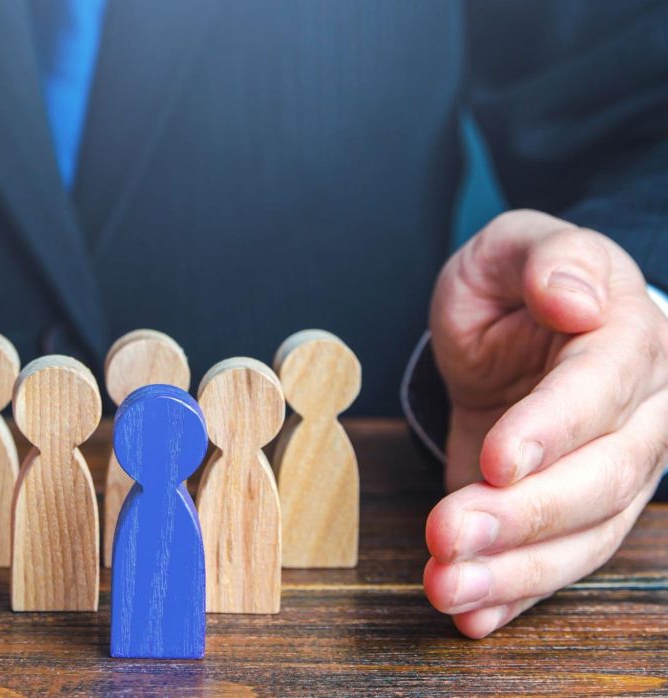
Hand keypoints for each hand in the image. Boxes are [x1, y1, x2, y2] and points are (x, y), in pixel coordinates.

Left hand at [424, 210, 667, 637]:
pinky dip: (516, 595)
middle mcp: (640, 414)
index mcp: (628, 338)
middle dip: (524, 515)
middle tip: (449, 536)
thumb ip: (547, 259)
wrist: (525, 333)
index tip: (498, 460)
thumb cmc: (519, 288)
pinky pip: (560, 561)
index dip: (554, 427)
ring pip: (586, 534)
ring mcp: (614, 471)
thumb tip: (573, 298)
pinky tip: (474, 616)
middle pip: (602, 477)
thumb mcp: (516, 246)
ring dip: (516, 571)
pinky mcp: (573, 512)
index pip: (602, 389)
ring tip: (448, 588)